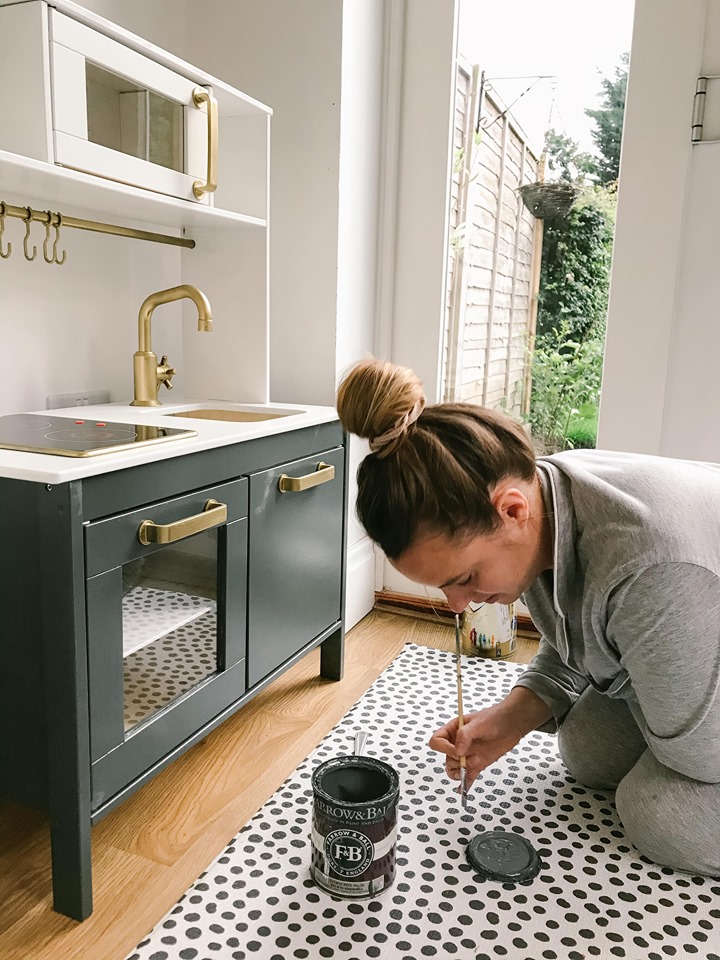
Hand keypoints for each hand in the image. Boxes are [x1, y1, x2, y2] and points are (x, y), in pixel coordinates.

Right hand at [428, 686, 551, 788]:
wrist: (511, 724)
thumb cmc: (493, 718)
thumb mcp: (478, 723)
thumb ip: (465, 736)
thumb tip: (458, 751)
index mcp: (453, 730)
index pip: (437, 741)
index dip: (444, 748)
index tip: (456, 750)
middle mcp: (458, 744)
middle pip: (446, 758)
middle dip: (455, 761)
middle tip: (466, 757)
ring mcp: (467, 755)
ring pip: (454, 769)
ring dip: (460, 771)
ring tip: (472, 764)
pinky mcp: (477, 764)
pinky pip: (467, 776)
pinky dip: (464, 784)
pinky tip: (462, 790)